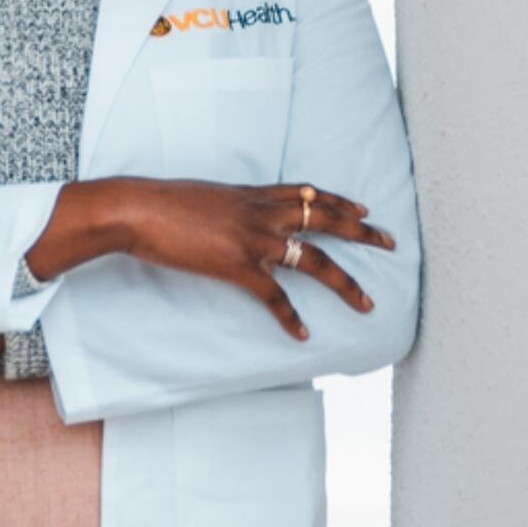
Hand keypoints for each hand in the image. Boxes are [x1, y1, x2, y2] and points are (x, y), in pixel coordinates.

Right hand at [106, 177, 399, 340]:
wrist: (136, 209)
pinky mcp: (238, 265)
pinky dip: (290, 317)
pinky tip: (302, 333)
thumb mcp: (202, 195)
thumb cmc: (158, 202)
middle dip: (363, 233)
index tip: (363, 209)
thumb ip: (226, 206)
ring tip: (368, 303)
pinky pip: (275, 296)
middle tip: (391, 242)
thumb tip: (231, 217)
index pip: (307, 193)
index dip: (338, 201)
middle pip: (325, 220)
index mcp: (251, 194)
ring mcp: (253, 239)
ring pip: (315, 260)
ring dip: (346, 284)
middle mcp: (261, 213)